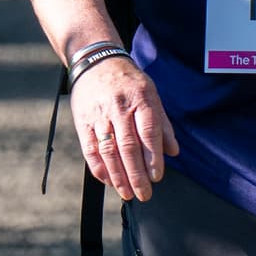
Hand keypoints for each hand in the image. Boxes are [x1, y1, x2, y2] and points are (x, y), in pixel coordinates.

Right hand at [73, 53, 174, 197]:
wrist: (96, 62)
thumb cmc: (129, 81)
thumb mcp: (152, 95)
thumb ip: (162, 124)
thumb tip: (173, 151)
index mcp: (141, 100)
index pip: (148, 133)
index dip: (152, 157)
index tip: (156, 177)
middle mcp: (119, 109)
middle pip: (128, 146)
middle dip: (136, 174)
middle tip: (144, 194)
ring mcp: (99, 116)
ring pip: (108, 151)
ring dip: (118, 176)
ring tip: (127, 193)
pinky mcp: (83, 122)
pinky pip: (90, 149)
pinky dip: (99, 168)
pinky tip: (109, 181)